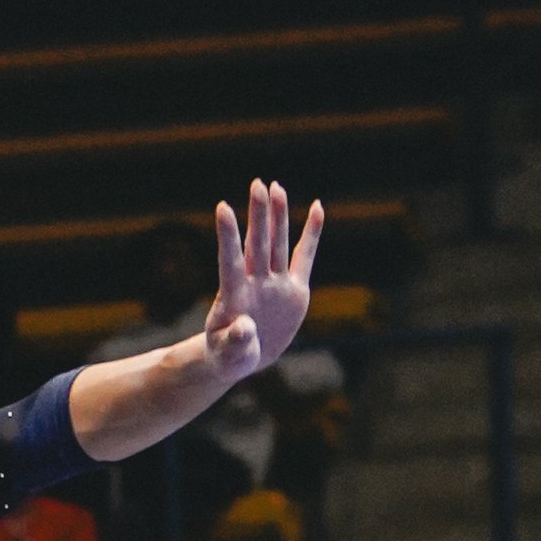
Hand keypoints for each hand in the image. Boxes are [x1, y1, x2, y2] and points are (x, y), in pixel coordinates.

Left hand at [203, 180, 321, 386]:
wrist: (244, 356)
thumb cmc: (229, 355)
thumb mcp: (230, 354)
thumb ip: (236, 341)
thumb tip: (244, 328)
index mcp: (234, 297)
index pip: (230, 261)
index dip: (228, 236)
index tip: (223, 207)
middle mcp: (255, 283)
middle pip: (258, 244)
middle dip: (259, 215)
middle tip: (258, 184)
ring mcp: (275, 283)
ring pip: (277, 243)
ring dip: (277, 215)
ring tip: (275, 187)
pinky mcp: (294, 288)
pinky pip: (304, 255)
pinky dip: (312, 233)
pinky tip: (317, 208)